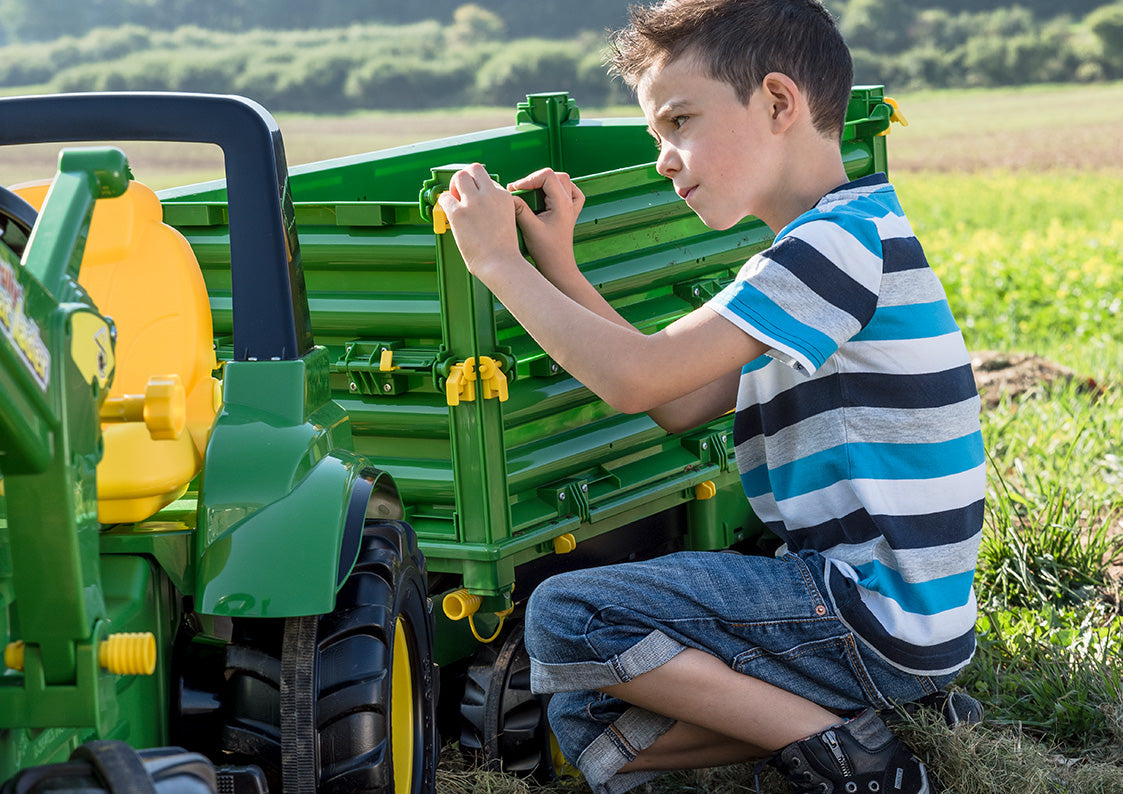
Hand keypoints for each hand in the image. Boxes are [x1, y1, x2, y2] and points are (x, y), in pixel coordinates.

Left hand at [438, 163, 521, 280]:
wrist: (501, 263)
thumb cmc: (503, 250)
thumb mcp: (507, 220)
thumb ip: (495, 209)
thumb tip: (478, 208)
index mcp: (504, 196)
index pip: (488, 180)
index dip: (480, 188)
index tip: (476, 198)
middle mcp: (489, 194)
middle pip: (474, 169)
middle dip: (466, 178)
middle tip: (461, 193)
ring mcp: (473, 202)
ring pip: (459, 176)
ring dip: (454, 186)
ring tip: (454, 200)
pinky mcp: (458, 213)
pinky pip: (445, 198)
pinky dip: (444, 203)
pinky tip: (447, 213)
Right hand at [508, 168, 584, 283]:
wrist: (558, 267)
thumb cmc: (546, 252)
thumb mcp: (529, 228)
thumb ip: (519, 209)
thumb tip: (508, 196)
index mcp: (563, 204)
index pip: (547, 176)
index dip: (529, 179)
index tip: (516, 190)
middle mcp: (570, 202)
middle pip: (555, 175)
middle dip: (535, 179)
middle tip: (521, 191)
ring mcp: (572, 206)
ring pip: (562, 181)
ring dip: (545, 183)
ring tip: (531, 193)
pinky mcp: (569, 212)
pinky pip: (569, 191)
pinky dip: (557, 189)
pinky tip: (546, 196)